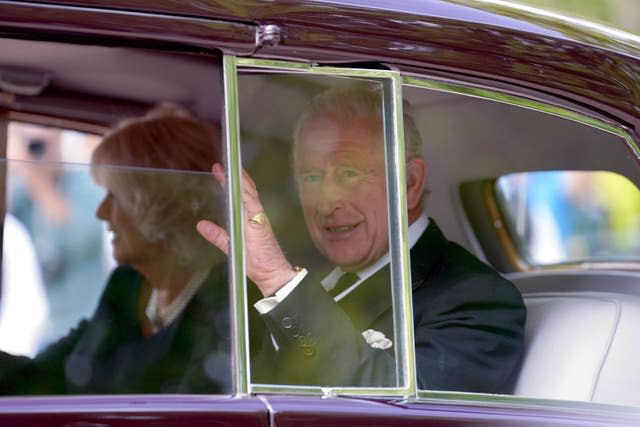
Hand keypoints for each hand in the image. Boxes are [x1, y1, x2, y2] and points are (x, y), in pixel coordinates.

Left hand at [197, 163, 296, 295]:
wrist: (271, 274)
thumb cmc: (256, 262)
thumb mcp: (230, 245)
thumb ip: (217, 235)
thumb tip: (200, 224)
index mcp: (249, 218)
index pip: (240, 195)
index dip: (231, 182)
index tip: (219, 170)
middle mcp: (255, 215)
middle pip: (246, 190)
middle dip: (235, 176)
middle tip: (222, 164)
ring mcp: (258, 218)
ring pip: (249, 193)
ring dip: (239, 180)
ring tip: (229, 168)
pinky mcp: (260, 224)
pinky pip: (252, 205)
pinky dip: (246, 194)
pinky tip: (239, 185)